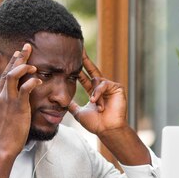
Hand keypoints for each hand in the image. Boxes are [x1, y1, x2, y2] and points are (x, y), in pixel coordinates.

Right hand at [0, 44, 41, 156]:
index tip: (18, 54)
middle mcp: (1, 96)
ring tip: (33, 64)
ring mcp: (9, 100)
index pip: (4, 76)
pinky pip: (25, 89)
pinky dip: (32, 82)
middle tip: (27, 47)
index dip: (12, 63)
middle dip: (19, 58)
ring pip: (14, 76)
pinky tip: (38, 80)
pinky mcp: (18, 106)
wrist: (2, 146)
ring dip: (24, 67)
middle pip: (9, 71)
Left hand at [69, 49, 150, 165]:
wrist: (107, 130)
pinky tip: (97, 102)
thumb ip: (71, 105)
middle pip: (92, 69)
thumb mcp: (78, 112)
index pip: (84, 76)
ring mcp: (110, 87)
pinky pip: (104, 84)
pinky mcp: (117, 88)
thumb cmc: (95, 123)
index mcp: (93, 92)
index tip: (71, 58)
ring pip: (97, 81)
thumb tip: (61, 101)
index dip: (78, 68)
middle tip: (79, 47)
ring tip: (94, 104)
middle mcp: (101, 87)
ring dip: (94, 94)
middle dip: (85, 59)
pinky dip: (99, 93)